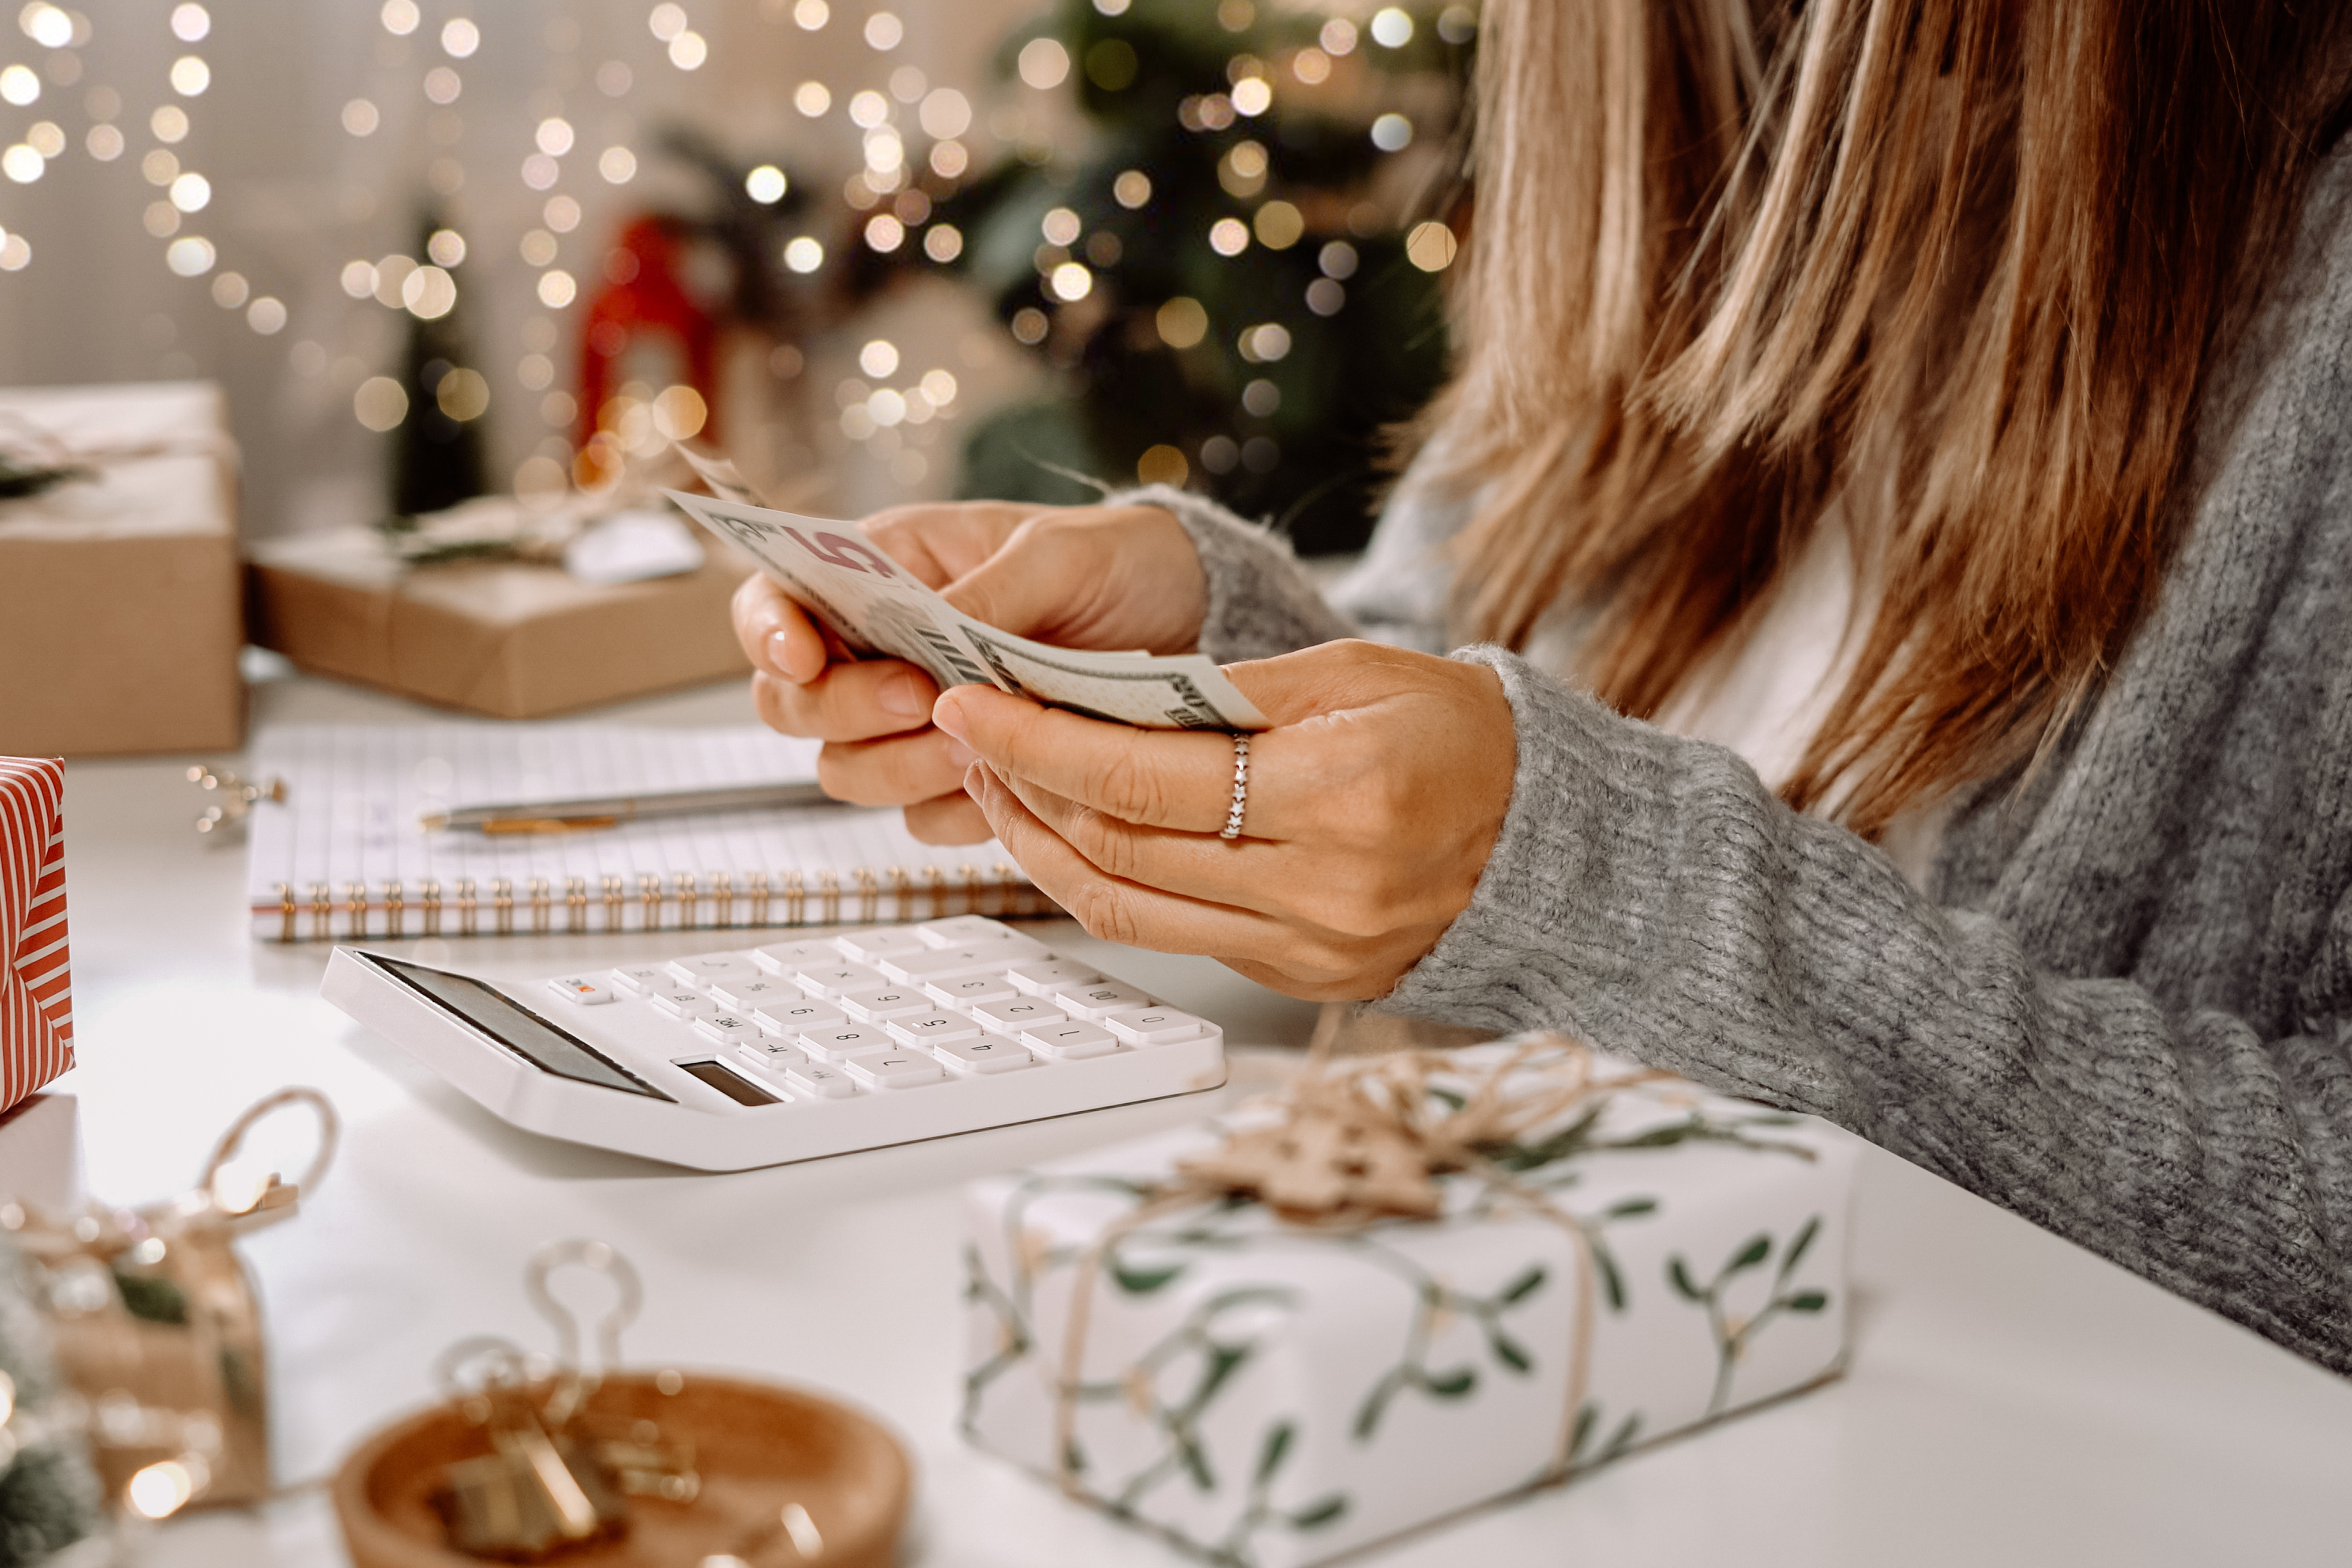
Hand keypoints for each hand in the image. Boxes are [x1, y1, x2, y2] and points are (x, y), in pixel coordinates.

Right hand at [729, 499, 1205, 842]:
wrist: (1185, 615)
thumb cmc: (1113, 560)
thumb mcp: (1057, 554)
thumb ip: (986, 592)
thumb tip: (931, 629)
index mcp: (883, 573)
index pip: (776, 603)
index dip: (768, 634)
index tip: (803, 657)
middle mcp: (881, 652)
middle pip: (794, 705)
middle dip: (847, 711)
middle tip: (922, 698)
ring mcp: (913, 724)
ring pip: (847, 772)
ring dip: (902, 767)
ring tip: (979, 742)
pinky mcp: (959, 778)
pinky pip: (922, 820)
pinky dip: (956, 810)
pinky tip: (1009, 779)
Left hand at [934, 639, 1517, 999]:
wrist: (1546, 836)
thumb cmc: (1455, 734)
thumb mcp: (1353, 672)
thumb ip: (1228, 689)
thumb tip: (1098, 696)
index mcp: (1340, 796)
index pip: (1142, 778)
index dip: (1039, 741)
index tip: (970, 703)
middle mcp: (1321, 889)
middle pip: (1120, 847)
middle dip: (1022, 786)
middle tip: (966, 733)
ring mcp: (1309, 946)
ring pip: (1127, 906)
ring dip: (1043, 845)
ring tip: (999, 783)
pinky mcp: (1300, 977)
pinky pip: (1169, 933)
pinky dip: (1103, 883)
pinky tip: (1069, 835)